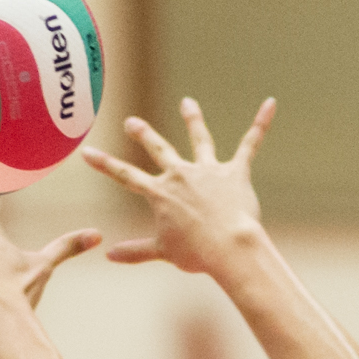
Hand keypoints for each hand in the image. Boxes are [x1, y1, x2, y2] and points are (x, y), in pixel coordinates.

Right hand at [82, 95, 275, 276]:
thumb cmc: (196, 253)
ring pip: (200, 138)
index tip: (87, 152)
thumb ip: (135, 251)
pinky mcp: (236, 171)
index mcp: (161, 193)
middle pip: (159, 149)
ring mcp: (209, 170)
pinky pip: (249, 143)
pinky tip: (271, 104)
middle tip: (131, 122)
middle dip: (143, 134)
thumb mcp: (162, 251)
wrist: (229, 248)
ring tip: (188, 103)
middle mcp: (181, 175)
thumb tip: (108, 255)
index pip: (126, 176)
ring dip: (193, 119)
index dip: (105, 164)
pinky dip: (260, 123)